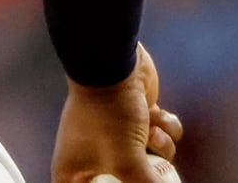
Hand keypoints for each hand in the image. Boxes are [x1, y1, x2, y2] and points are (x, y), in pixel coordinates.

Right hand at [51, 44, 184, 182]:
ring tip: (150, 130)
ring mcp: (114, 139)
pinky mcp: (134, 122)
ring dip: (159, 146)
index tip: (123, 182)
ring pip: (150, 161)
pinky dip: (163, 128)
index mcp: (74, 173)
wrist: (111, 66)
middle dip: (145, 172)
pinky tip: (154, 115)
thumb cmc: (107, 116)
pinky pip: (158, 137)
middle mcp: (91, 159)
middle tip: (148, 164)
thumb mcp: (127, 162)